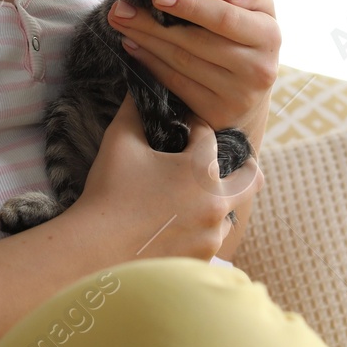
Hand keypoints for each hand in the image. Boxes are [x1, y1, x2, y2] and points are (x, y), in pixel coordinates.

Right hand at [71, 90, 261, 262]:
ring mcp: (212, 234)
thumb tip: (140, 88)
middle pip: (251, 176)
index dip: (193, 126)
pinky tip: (180, 223)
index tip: (181, 126)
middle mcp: (216, 201)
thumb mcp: (119, 141)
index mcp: (201, 168)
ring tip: (191, 196)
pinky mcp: (203, 258)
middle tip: (215, 161)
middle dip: (239, 163)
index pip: (209, 134)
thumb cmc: (107, 192)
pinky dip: (202, 227)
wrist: (94, 250)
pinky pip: (213, 237)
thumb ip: (134, 110)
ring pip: (231, 210)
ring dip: (217, 199)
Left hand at [106, 0, 279, 144]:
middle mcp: (258, 69)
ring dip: (145, 41)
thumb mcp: (259, 11)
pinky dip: (151, 63)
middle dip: (152, 23)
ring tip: (122, 23)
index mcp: (269, 36)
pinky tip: (133, 47)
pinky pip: (176, 83)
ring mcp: (237, 95)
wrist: (252, 93)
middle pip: (195, 41)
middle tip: (120, 9)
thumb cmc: (248, 38)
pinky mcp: (217, 113)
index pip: (224, 18)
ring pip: (181, 62)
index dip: (190, 6)